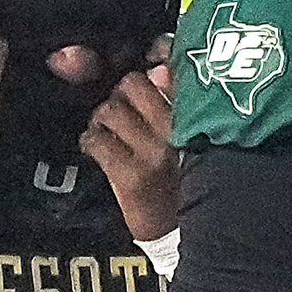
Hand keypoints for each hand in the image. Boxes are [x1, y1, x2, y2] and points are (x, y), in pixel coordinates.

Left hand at [77, 52, 179, 241]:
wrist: (185, 231)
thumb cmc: (190, 178)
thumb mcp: (196, 135)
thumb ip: (180, 98)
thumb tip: (159, 66)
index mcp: (201, 116)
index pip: (173, 70)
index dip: (154, 60)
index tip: (148, 62)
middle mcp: (181, 129)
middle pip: (133, 84)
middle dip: (119, 93)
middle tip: (120, 107)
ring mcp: (154, 153)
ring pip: (110, 111)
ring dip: (101, 118)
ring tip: (106, 130)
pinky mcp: (131, 176)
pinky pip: (97, 142)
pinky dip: (90, 141)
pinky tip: (96, 148)